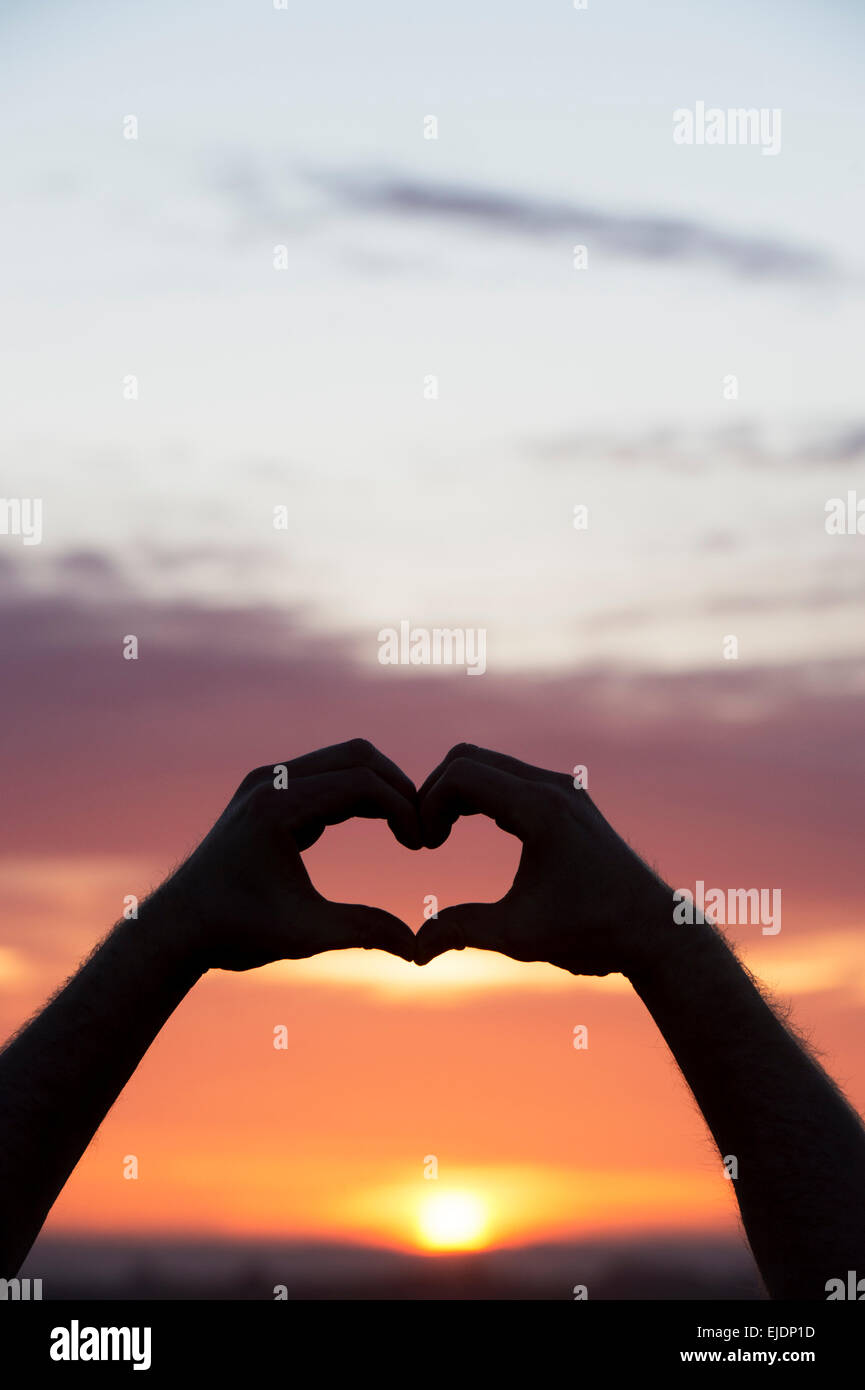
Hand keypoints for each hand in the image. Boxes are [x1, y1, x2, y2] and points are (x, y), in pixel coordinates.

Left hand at [148, 740, 420, 971]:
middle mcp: (271, 781)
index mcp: (278, 807)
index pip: (360, 783)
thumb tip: (417, 948)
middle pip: (357, 755)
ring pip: (344, 760)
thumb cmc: (235, 932)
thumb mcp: (305, 935)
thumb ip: (363, 932)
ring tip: (408, 830)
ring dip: (380, 789)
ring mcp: (268, 781)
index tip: (422, 845)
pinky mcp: (270, 791)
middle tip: (423, 829)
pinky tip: (381, 827)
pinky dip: (358, 794)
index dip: (403, 809)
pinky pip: (327, 776)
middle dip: (398, 788)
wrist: (179, 927)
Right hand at [413, 744, 674, 976]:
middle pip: (469, 758)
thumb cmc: (592, 933)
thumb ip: (461, 930)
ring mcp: (562, 788)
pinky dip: (478, 795)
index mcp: (541, 809)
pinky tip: (465, 830)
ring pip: (488, 764)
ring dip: (455, 793)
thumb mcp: (519, 936)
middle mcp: (553, 786)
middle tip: (424, 838)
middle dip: (435, 793)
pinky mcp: (565, 798)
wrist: (654, 930)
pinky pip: (507, 777)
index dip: (427, 804)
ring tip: (438, 836)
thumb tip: (413, 948)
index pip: (462, 774)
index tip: (423, 846)